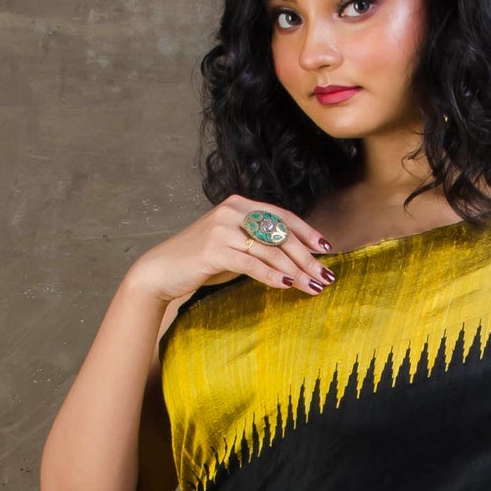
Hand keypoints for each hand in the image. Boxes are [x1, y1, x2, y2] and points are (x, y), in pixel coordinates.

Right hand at [126, 194, 337, 303]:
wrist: (163, 269)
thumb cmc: (202, 260)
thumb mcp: (233, 244)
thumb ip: (258, 243)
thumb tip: (295, 256)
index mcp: (239, 204)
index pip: (282, 215)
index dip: (307, 232)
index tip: (327, 248)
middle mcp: (232, 210)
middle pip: (280, 234)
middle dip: (307, 257)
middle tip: (327, 275)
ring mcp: (222, 228)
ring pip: (270, 250)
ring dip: (296, 271)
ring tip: (313, 286)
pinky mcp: (215, 250)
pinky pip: (252, 264)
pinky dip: (272, 276)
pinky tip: (288, 285)